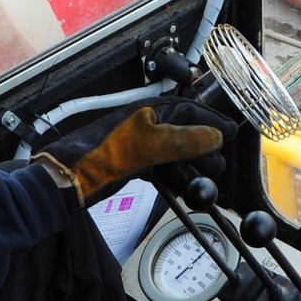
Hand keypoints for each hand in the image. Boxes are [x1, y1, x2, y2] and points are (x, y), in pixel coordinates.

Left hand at [32, 99, 236, 206]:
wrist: (68, 179)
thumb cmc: (99, 155)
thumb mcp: (149, 145)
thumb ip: (185, 139)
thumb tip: (216, 136)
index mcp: (152, 112)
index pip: (193, 111)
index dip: (214, 122)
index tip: (232, 134)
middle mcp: (148, 125)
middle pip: (188, 135)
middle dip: (206, 151)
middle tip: (217, 167)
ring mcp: (141, 146)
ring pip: (178, 155)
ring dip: (192, 169)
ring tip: (203, 183)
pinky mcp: (134, 165)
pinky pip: (164, 169)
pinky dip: (175, 179)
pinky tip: (182, 190)